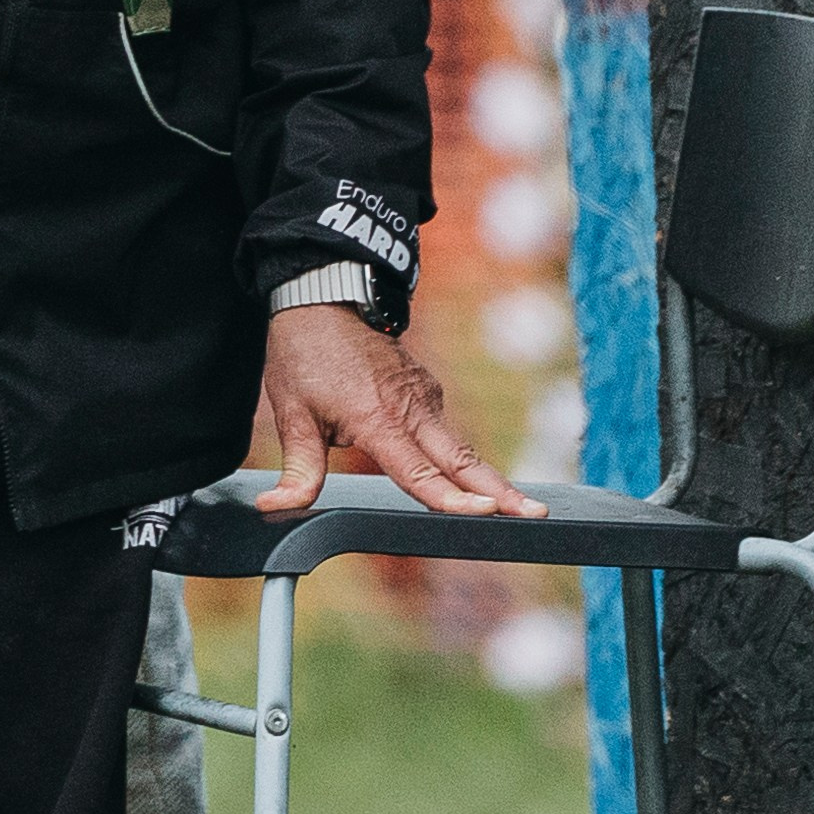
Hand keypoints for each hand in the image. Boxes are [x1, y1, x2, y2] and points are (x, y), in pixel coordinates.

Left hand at [255, 305, 543, 519]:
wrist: (324, 298)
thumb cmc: (304, 355)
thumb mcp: (291, 412)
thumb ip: (297, 469)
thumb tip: (275, 506)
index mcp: (378, 419)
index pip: (420, 472)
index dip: (453, 499)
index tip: (488, 513)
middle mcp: (411, 409)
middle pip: (462, 461)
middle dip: (501, 493)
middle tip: (537, 515)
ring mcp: (424, 396)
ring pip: (460, 449)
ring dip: (489, 480)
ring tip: (523, 509)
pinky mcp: (426, 390)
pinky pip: (444, 432)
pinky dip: (460, 459)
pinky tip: (473, 481)